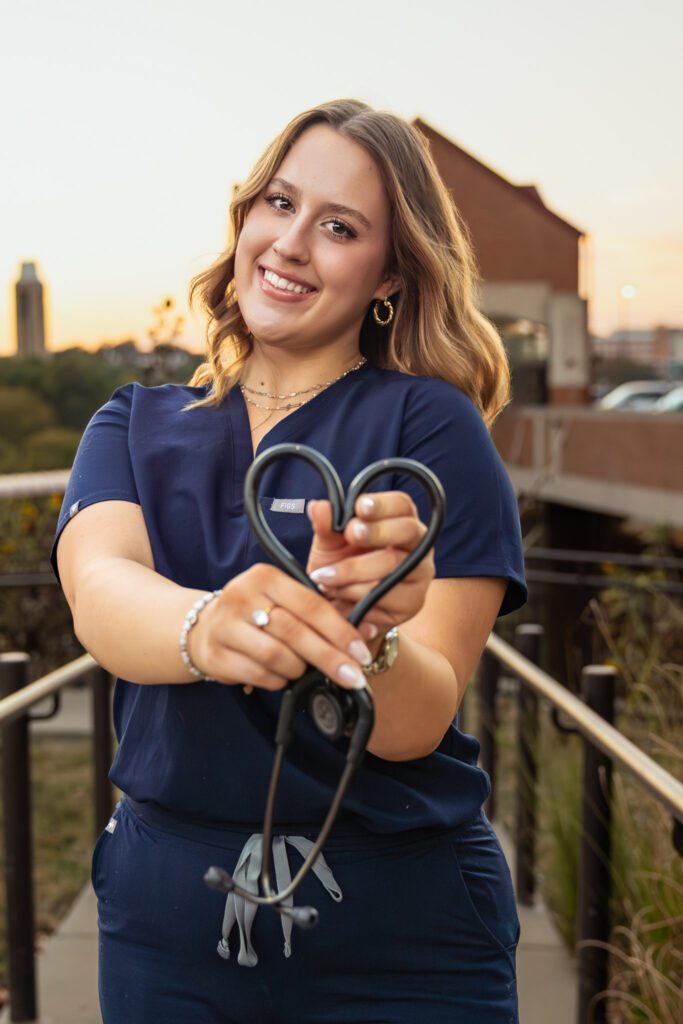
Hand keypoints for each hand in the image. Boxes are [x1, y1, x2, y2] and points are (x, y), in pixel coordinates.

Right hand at [186, 563, 373, 691]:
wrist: (203, 628)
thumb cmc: (256, 613)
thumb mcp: (282, 600)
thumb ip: (315, 613)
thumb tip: (361, 639)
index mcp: (265, 577)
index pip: (311, 604)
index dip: (340, 631)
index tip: (361, 653)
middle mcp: (241, 596)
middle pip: (295, 632)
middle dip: (329, 658)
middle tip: (353, 677)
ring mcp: (225, 626)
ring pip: (277, 656)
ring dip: (299, 670)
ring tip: (304, 671)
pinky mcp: (215, 655)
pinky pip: (259, 675)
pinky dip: (278, 680)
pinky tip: (282, 676)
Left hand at [306, 491, 434, 634]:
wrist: (339, 610)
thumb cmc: (340, 567)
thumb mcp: (328, 545)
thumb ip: (326, 526)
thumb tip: (318, 507)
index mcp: (399, 520)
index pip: (401, 504)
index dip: (383, 504)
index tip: (359, 507)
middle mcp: (417, 545)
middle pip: (408, 530)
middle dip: (376, 531)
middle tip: (350, 534)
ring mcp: (419, 574)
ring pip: (394, 566)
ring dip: (354, 570)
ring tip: (325, 576)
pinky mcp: (413, 602)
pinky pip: (386, 596)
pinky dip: (356, 594)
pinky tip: (337, 594)